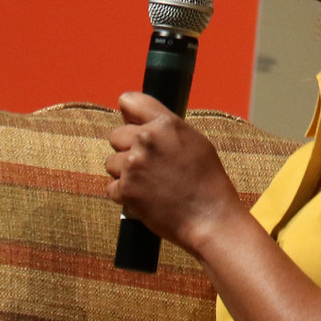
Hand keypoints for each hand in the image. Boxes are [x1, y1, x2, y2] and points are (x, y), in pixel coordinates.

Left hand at [107, 93, 246, 249]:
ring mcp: (133, 165)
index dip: (129, 113)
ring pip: (111, 162)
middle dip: (127, 149)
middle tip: (148, 165)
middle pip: (115, 135)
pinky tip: (145, 198)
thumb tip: (136, 121)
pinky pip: (111, 187)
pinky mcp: (125, 190)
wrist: (210, 218)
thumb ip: (165, 127)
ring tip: (149, 183)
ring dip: (124, 173)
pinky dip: (124, 195)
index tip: (131, 122)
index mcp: (165, 124)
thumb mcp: (195, 141)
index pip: (129, 101)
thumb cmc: (207, 181)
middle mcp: (146, 140)